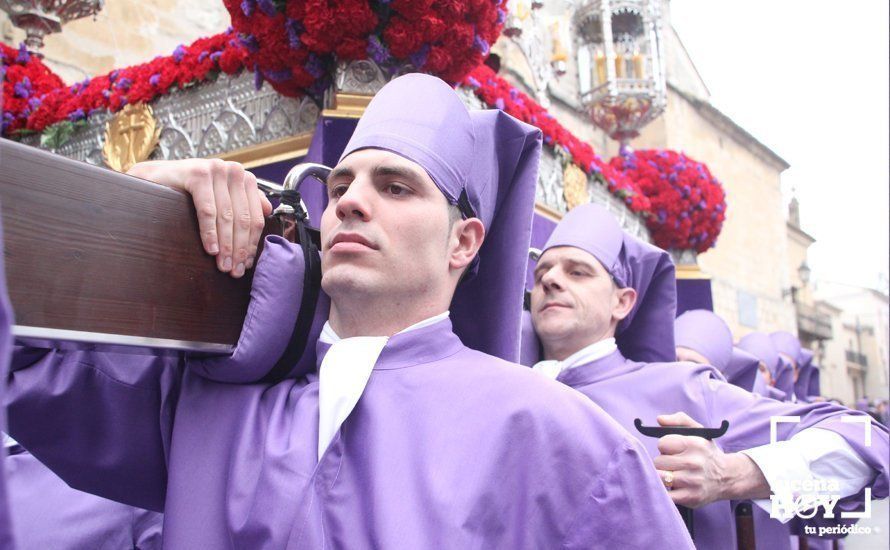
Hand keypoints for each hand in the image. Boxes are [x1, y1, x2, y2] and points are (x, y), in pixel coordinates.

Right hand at [127, 159, 271, 277]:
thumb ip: (245, 201)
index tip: (247, 264)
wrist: (156, 178)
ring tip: (223, 264)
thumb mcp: (221, 196)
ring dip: (225, 245)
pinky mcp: (198, 173)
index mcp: (244, 178)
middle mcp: (234, 171)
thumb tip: (268, 211)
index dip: (251, 244)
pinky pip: (208, 210)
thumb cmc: (190, 191)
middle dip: (239, 249)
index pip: (254, 217)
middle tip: (234, 270)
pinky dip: (210, 233)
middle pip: (242, 219)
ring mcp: (217, 170)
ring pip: (226, 217)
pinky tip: (210, 249)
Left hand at [652, 412, 766, 507]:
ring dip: (663, 476)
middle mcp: (694, 463)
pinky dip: (665, 492)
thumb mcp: (697, 430)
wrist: (727, 477)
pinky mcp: (690, 498)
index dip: (665, 446)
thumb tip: (659, 419)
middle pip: (658, 462)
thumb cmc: (706, 452)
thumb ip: (678, 420)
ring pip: (660, 477)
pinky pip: (666, 495)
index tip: (672, 450)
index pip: (663, 443)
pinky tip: (673, 486)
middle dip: (663, 462)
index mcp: (695, 444)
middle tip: (674, 463)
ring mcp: (692, 482)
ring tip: (673, 474)